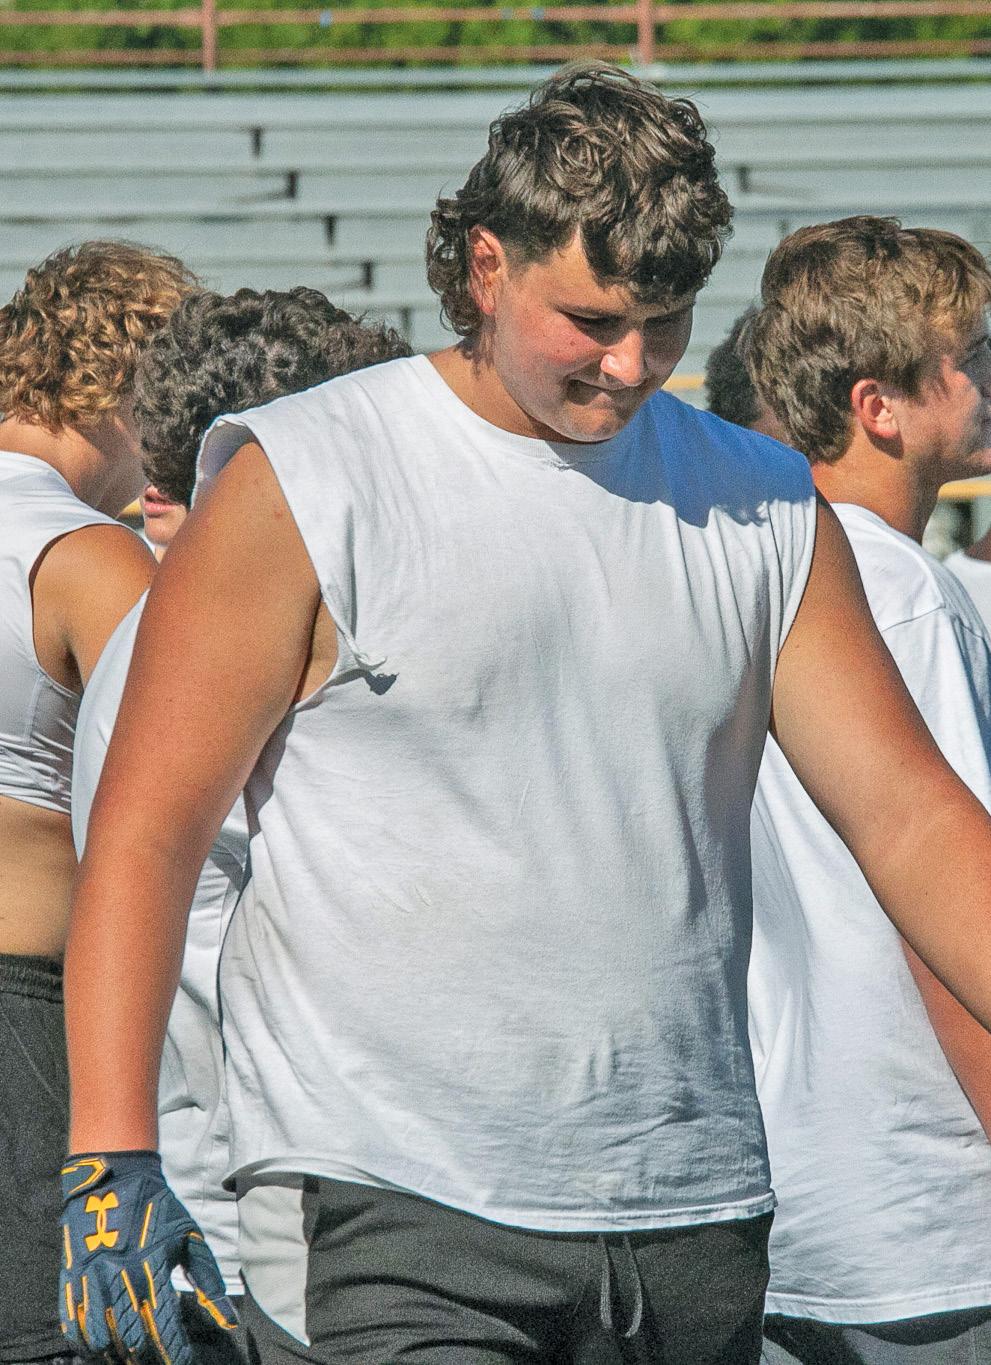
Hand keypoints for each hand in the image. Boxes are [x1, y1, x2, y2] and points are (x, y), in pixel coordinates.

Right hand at [60, 1150, 236, 1361]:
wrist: (115, 1179)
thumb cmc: (159, 1209)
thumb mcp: (190, 1238)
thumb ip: (209, 1281)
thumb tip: (229, 1320)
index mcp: (152, 1268)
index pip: (164, 1327)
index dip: (174, 1352)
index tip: (183, 1362)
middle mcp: (120, 1278)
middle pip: (132, 1339)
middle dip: (147, 1358)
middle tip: (159, 1361)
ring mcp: (92, 1281)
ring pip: (101, 1338)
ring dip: (118, 1355)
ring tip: (133, 1358)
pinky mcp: (72, 1280)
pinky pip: (75, 1325)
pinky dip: (87, 1344)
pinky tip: (101, 1349)